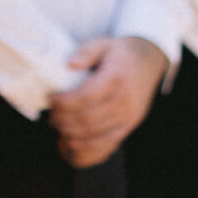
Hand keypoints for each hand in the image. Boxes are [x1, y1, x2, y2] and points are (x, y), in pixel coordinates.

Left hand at [48, 37, 166, 168]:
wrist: (148, 61)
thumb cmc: (119, 53)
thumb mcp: (102, 43)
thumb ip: (86, 52)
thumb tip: (70, 64)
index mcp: (116, 79)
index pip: (85, 97)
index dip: (63, 102)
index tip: (50, 98)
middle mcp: (124, 102)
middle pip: (87, 120)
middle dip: (63, 120)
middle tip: (50, 115)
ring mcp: (127, 118)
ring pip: (95, 137)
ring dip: (71, 137)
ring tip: (57, 128)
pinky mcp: (127, 128)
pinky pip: (107, 148)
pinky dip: (86, 153)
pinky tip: (69, 148)